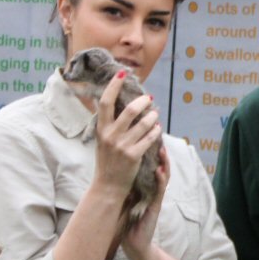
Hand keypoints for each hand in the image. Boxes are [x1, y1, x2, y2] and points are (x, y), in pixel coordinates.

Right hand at [93, 71, 160, 196]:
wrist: (107, 186)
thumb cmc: (107, 160)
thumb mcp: (102, 139)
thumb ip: (108, 123)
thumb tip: (118, 102)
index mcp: (101, 129)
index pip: (105, 102)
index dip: (114, 86)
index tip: (122, 73)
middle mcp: (110, 135)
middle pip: (129, 110)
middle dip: (142, 101)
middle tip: (148, 98)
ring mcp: (122, 146)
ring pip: (144, 123)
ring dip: (153, 116)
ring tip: (154, 114)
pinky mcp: (134, 155)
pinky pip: (150, 137)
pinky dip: (156, 131)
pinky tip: (157, 129)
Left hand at [123, 146, 169, 259]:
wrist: (133, 242)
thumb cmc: (128, 221)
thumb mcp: (126, 198)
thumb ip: (126, 185)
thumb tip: (114, 168)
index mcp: (145, 187)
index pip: (150, 167)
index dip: (150, 154)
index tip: (146, 140)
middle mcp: (153, 190)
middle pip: (160, 168)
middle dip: (160, 154)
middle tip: (158, 139)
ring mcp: (156, 197)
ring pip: (164, 176)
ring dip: (164, 163)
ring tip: (162, 150)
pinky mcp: (156, 206)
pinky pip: (160, 190)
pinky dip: (160, 180)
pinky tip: (159, 170)